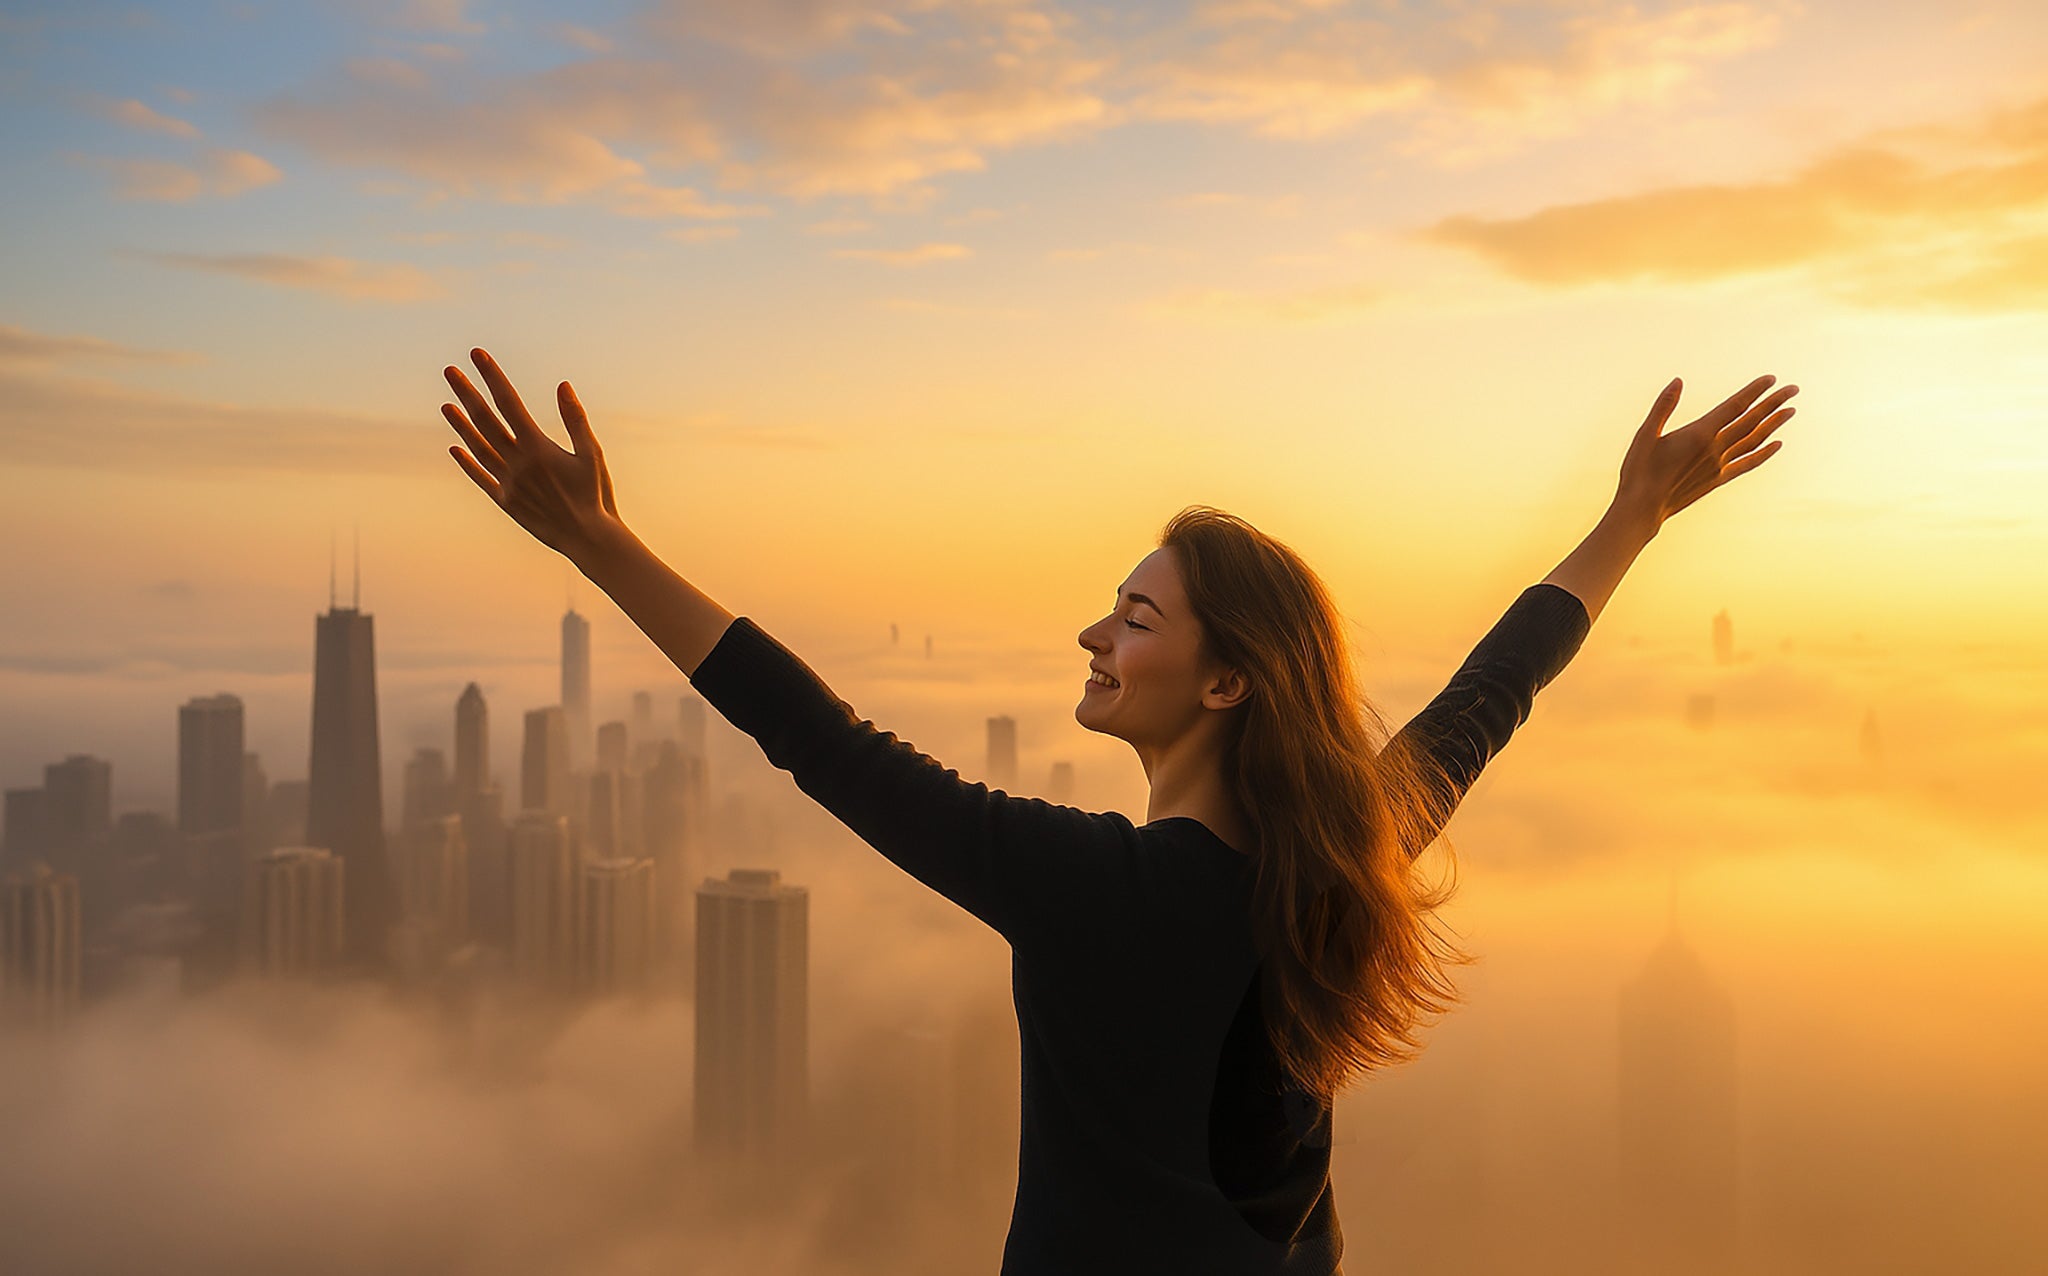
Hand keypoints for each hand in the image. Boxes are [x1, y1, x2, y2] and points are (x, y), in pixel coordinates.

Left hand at [441, 347, 621, 562]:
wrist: (588, 538)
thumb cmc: (595, 494)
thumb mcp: (592, 454)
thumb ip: (576, 419)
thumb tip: (563, 386)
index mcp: (538, 448)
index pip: (509, 403)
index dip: (493, 377)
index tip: (478, 356)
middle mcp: (517, 464)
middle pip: (485, 421)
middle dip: (467, 393)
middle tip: (450, 370)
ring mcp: (508, 484)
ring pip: (478, 448)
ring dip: (461, 425)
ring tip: (446, 404)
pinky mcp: (506, 502)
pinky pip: (481, 478)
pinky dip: (467, 462)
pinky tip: (455, 448)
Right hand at [1614, 373, 1796, 533]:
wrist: (1643, 508)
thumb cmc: (1639, 470)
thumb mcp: (1645, 434)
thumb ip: (1663, 406)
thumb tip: (1677, 381)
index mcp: (1699, 434)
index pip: (1735, 407)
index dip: (1754, 391)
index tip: (1771, 378)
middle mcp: (1715, 449)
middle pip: (1751, 421)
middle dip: (1773, 403)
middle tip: (1793, 389)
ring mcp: (1719, 466)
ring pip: (1754, 441)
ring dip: (1774, 424)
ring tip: (1790, 410)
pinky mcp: (1718, 479)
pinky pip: (1747, 464)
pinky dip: (1764, 453)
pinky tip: (1777, 444)